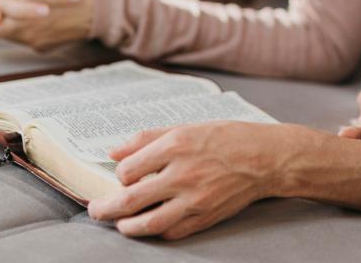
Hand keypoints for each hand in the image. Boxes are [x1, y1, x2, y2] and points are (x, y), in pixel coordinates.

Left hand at [87, 122, 280, 239]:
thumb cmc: (226, 138)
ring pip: (149, 223)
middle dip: (106, 208)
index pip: (129, 169)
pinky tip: (151, 227)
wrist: (265, 158)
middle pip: (131, 199)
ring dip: (127, 227)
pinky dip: (157, 232)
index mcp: (176, 145)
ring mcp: (194, 199)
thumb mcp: (185, 127)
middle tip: (95, 210)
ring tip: (119, 224)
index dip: (120, 174)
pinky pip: (173, 232)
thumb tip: (114, 151)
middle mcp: (182, 174)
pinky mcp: (205, 217)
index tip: (122, 174)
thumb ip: (147, 138)